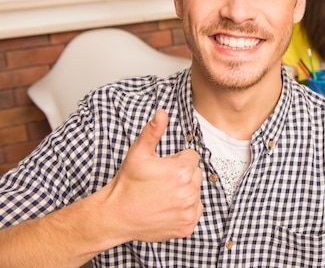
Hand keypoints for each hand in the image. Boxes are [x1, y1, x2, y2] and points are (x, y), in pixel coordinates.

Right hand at [104, 109, 202, 242]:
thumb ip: (153, 131)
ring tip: (162, 195)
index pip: (191, 157)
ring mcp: (189, 211)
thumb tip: (162, 113)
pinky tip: (167, 208)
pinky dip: (185, 209)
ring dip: (184, 191)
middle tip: (160, 182)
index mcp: (182, 171)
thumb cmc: (127, 184)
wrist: (116, 215)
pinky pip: (195, 210)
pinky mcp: (188, 226)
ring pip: (195, 192)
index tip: (162, 168)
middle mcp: (190, 192)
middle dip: (181, 175)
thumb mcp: (138, 153)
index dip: (176, 160)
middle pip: (195, 174)